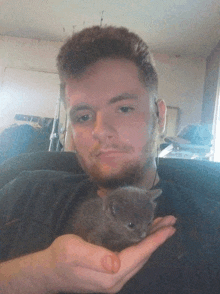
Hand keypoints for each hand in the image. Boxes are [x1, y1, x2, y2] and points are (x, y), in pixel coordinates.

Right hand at [46, 215, 175, 292]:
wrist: (50, 271)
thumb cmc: (60, 257)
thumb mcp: (73, 252)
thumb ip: (94, 258)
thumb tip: (115, 265)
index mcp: (110, 275)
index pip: (139, 255)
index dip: (155, 241)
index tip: (169, 228)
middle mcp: (117, 280)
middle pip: (143, 257)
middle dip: (158, 238)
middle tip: (170, 222)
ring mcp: (115, 279)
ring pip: (139, 258)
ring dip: (152, 242)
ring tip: (162, 227)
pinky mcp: (111, 275)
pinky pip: (132, 259)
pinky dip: (142, 246)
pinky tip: (144, 236)